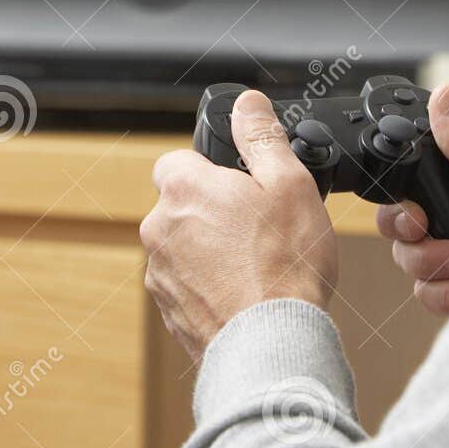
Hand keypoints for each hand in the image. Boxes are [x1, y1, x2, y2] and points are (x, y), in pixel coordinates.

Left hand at [141, 90, 337, 358]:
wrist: (271, 342)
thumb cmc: (285, 266)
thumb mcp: (289, 182)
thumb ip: (262, 137)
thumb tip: (247, 105)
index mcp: (183, 189)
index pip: (178, 160)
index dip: (212, 170)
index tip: (241, 186)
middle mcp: (159, 229)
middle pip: (182, 204)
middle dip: (214, 211)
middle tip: (257, 227)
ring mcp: (159, 274)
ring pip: (183, 246)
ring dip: (210, 250)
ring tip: (256, 265)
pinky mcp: (168, 311)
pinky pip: (187, 284)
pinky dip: (209, 285)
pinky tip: (245, 293)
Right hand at [375, 83, 448, 314]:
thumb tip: (446, 94)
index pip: (417, 183)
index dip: (405, 198)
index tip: (416, 209)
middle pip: (404, 225)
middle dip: (417, 237)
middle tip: (437, 234)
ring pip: (411, 260)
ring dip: (438, 265)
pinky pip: (427, 292)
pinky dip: (446, 292)